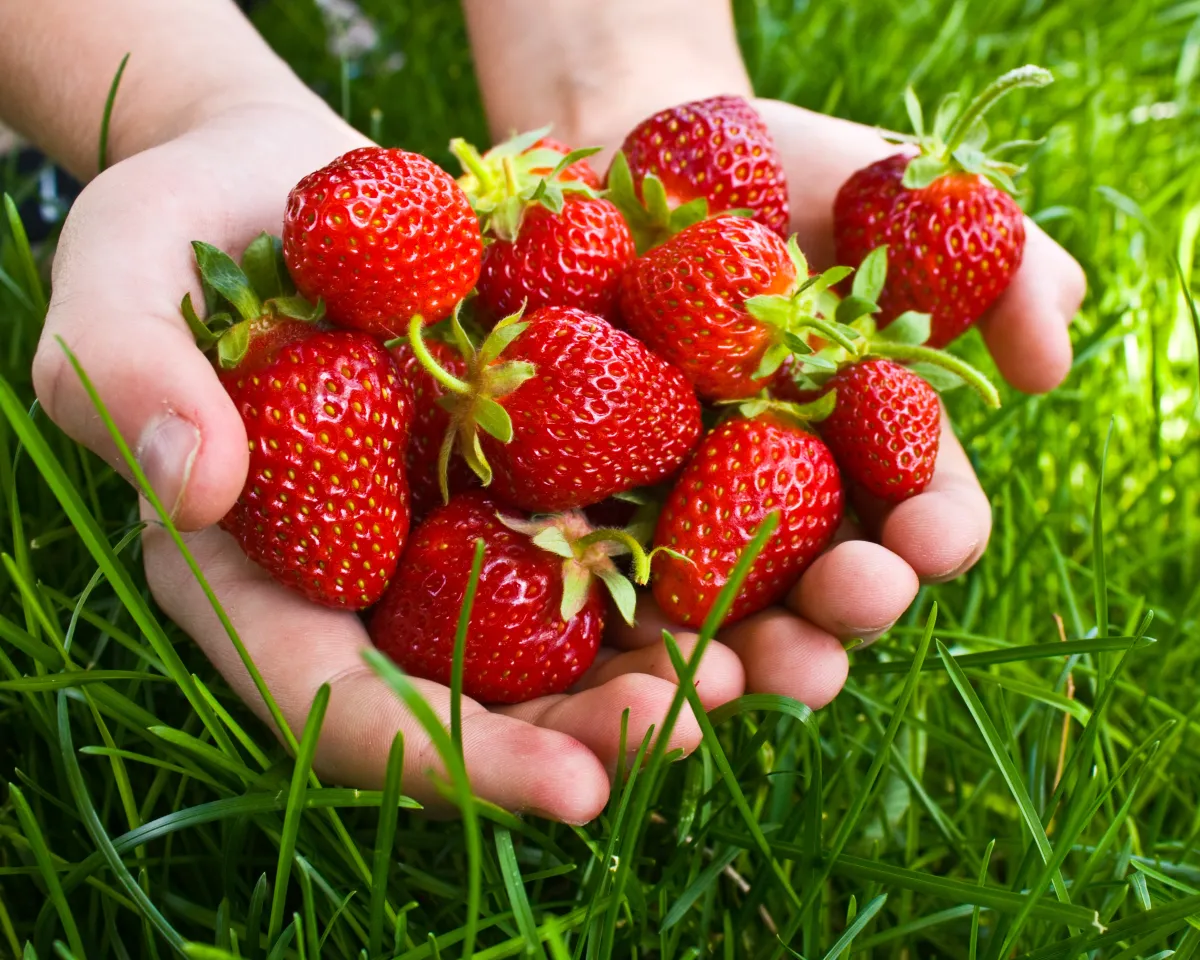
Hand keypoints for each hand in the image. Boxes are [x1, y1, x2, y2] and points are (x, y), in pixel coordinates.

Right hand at [33, 103, 747, 822]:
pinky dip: (682, 551)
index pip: (349, 709)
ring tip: (753, 670)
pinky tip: (768, 557)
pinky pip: (608, 525)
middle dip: (584, 731)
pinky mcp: (530, 465)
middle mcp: (375, 582)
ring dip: (660, 660)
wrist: (288, 183)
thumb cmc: (180, 230)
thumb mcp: (116, 282)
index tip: (573, 796)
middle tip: (687, 732)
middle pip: (480, 695)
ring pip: (562, 631)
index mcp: (263, 583)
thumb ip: (129, 381)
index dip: (456, 760)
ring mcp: (459, 528)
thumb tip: (196, 490)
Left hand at [645, 101, 1086, 705]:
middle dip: (844, 611)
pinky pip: (615, 576)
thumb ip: (1000, 267)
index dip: (934, 535)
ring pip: (731, 608)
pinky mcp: (610, 503)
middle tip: (841, 613)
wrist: (647, 160)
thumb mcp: (910, 200)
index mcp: (876, 447)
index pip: (925, 515)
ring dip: (741, 650)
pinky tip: (628, 632)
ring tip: (734, 669)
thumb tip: (1051, 363)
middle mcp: (795, 495)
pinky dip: (627, 615)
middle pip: (832, 584)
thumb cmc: (791, 175)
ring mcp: (699, 507)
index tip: (927, 539)